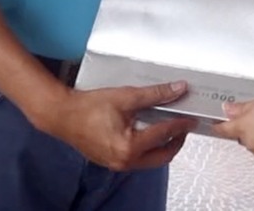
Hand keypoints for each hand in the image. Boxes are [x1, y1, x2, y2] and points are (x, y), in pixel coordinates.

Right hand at [30, 82, 196, 171]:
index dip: (181, 123)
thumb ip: (155, 94)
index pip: (164, 134)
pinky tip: (150, 133)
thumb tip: (177, 89)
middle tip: (184, 126)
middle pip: (162, 155)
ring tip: (170, 128)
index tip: (191, 117)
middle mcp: (125, 161)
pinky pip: (138, 159)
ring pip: (151, 160)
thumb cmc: (87, 107)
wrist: (62, 115)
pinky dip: (148, 148)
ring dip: (163, 146)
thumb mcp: (126, 96)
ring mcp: (118, 165)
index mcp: (129, 146)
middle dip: (177, 141)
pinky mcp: (112, 162)